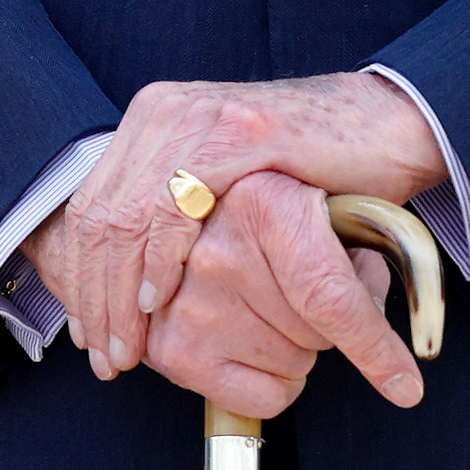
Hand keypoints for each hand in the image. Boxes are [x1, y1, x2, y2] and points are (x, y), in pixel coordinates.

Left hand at [39, 71, 441, 385]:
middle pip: (98, 217)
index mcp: (155, 121)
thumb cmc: (317, 166)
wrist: (389, 124)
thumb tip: (135, 279)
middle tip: (106, 356)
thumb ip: (181, 211)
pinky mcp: (237, 133)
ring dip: (119, 293)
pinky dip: (160, 260)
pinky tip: (161, 301)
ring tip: (130, 346)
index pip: (90, 208)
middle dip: (93, 296)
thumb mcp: (230, 186)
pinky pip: (175, 205)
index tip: (88, 336)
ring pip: (125, 217)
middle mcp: (165, 113)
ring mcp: (200, 118)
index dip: (80, 278)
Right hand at [127, 172, 421, 418]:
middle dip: (325, 325)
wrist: (190, 221)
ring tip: (269, 309)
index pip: (329, 297)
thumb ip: (362, 257)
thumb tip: (375, 328)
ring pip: (293, 366)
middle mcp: (218, 254)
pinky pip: (262, 397)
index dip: (375, 348)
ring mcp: (189, 305)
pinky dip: (271, 381)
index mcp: (264, 205)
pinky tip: (252, 342)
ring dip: (295, 349)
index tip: (406, 387)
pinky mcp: (173, 350)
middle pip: (316, 336)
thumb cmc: (270, 217)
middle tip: (299, 292)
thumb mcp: (326, 211)